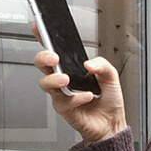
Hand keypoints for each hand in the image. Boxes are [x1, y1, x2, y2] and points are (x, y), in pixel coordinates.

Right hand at [30, 25, 126, 142]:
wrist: (111, 124)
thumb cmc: (108, 100)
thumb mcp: (111, 76)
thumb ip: (102, 64)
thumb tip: (89, 63)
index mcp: (72, 67)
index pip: (55, 49)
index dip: (44, 37)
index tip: (39, 26)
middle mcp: (63, 78)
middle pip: (42, 64)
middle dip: (44, 58)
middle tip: (54, 57)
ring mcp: (61, 94)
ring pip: (46, 84)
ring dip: (54, 79)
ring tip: (66, 79)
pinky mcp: (64, 109)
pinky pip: (64, 102)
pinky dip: (76, 98)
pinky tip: (87, 96)